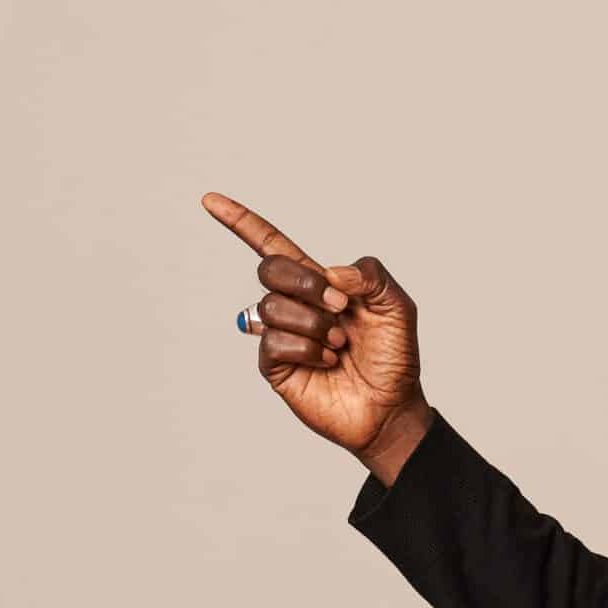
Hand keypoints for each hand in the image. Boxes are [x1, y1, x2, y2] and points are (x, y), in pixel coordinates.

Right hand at [200, 190, 426, 459]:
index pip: (271, 245)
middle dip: (304, 282)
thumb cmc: (394, 356)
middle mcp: (294, 305)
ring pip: (273, 307)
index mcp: (318, 283)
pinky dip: (306, 349)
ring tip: (339, 344)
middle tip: (339, 307)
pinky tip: (327, 361)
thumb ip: (370, 274)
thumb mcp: (397, 304)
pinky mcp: (276, 367)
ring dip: (314, 324)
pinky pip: (273, 342)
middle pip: (269, 268)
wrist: (392, 407)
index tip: (210, 200)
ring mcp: (282, 335)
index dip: (241, 222)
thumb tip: (329, 273)